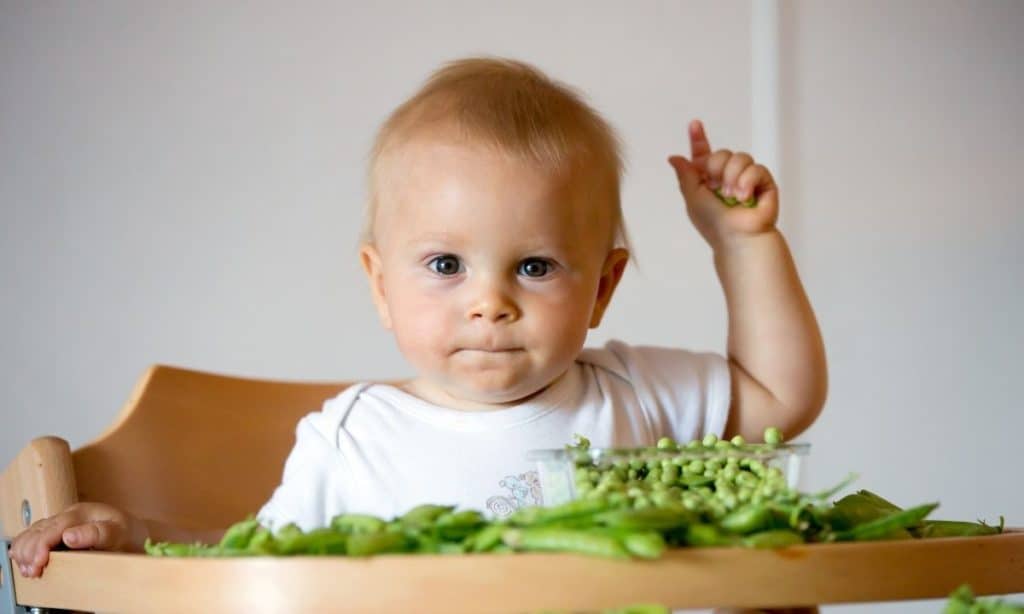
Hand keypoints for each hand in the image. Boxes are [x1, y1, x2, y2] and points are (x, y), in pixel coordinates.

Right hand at [9, 502, 144, 576]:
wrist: (135, 534)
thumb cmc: (128, 534)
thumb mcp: (118, 534)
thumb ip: (96, 534)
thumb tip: (69, 536)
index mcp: (83, 513)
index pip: (54, 527)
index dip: (41, 546)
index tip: (38, 563)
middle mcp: (70, 515)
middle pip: (39, 530)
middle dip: (30, 551)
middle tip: (32, 571)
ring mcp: (64, 521)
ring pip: (34, 531)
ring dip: (25, 550)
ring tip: (27, 569)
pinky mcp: (60, 530)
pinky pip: (36, 534)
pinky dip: (26, 547)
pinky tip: (23, 560)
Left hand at [668, 119, 778, 248]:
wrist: (736, 237)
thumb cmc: (714, 224)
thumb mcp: (692, 197)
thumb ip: (685, 174)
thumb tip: (674, 157)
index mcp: (708, 180)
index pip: (704, 154)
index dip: (699, 139)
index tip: (694, 124)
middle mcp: (727, 176)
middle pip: (722, 153)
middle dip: (717, 169)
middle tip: (717, 189)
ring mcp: (746, 178)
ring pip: (740, 157)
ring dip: (732, 177)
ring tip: (732, 197)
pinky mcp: (763, 182)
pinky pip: (756, 167)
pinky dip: (747, 182)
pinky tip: (745, 197)